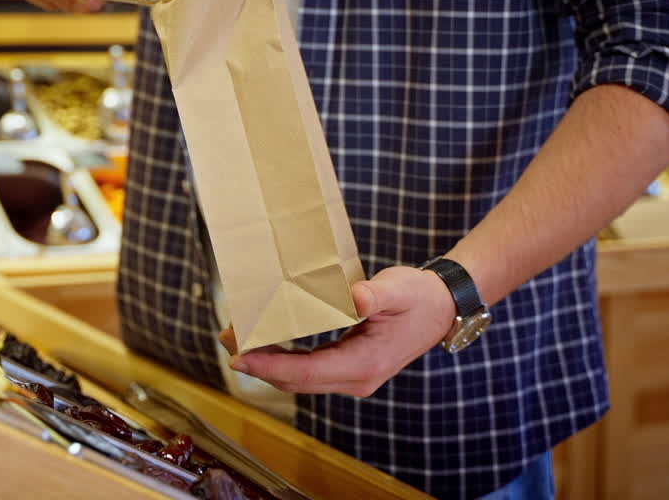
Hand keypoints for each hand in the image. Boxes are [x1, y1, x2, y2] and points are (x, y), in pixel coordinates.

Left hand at [220, 265, 456, 396]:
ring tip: (235, 339)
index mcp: (365, 364)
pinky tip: (265, 342)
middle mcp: (356, 378)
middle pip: (296, 380)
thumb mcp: (399, 289)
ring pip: (299, 377)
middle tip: (226, 340)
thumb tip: (353, 297)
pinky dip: (282, 358)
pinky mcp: (348, 367)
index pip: (306, 372)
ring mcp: (351, 376)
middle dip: (258, 363)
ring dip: (266, 362)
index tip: (240, 356)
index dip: (270, 366)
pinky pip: (307, 369)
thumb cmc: (419, 296)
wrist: (442, 307)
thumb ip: (374, 295)